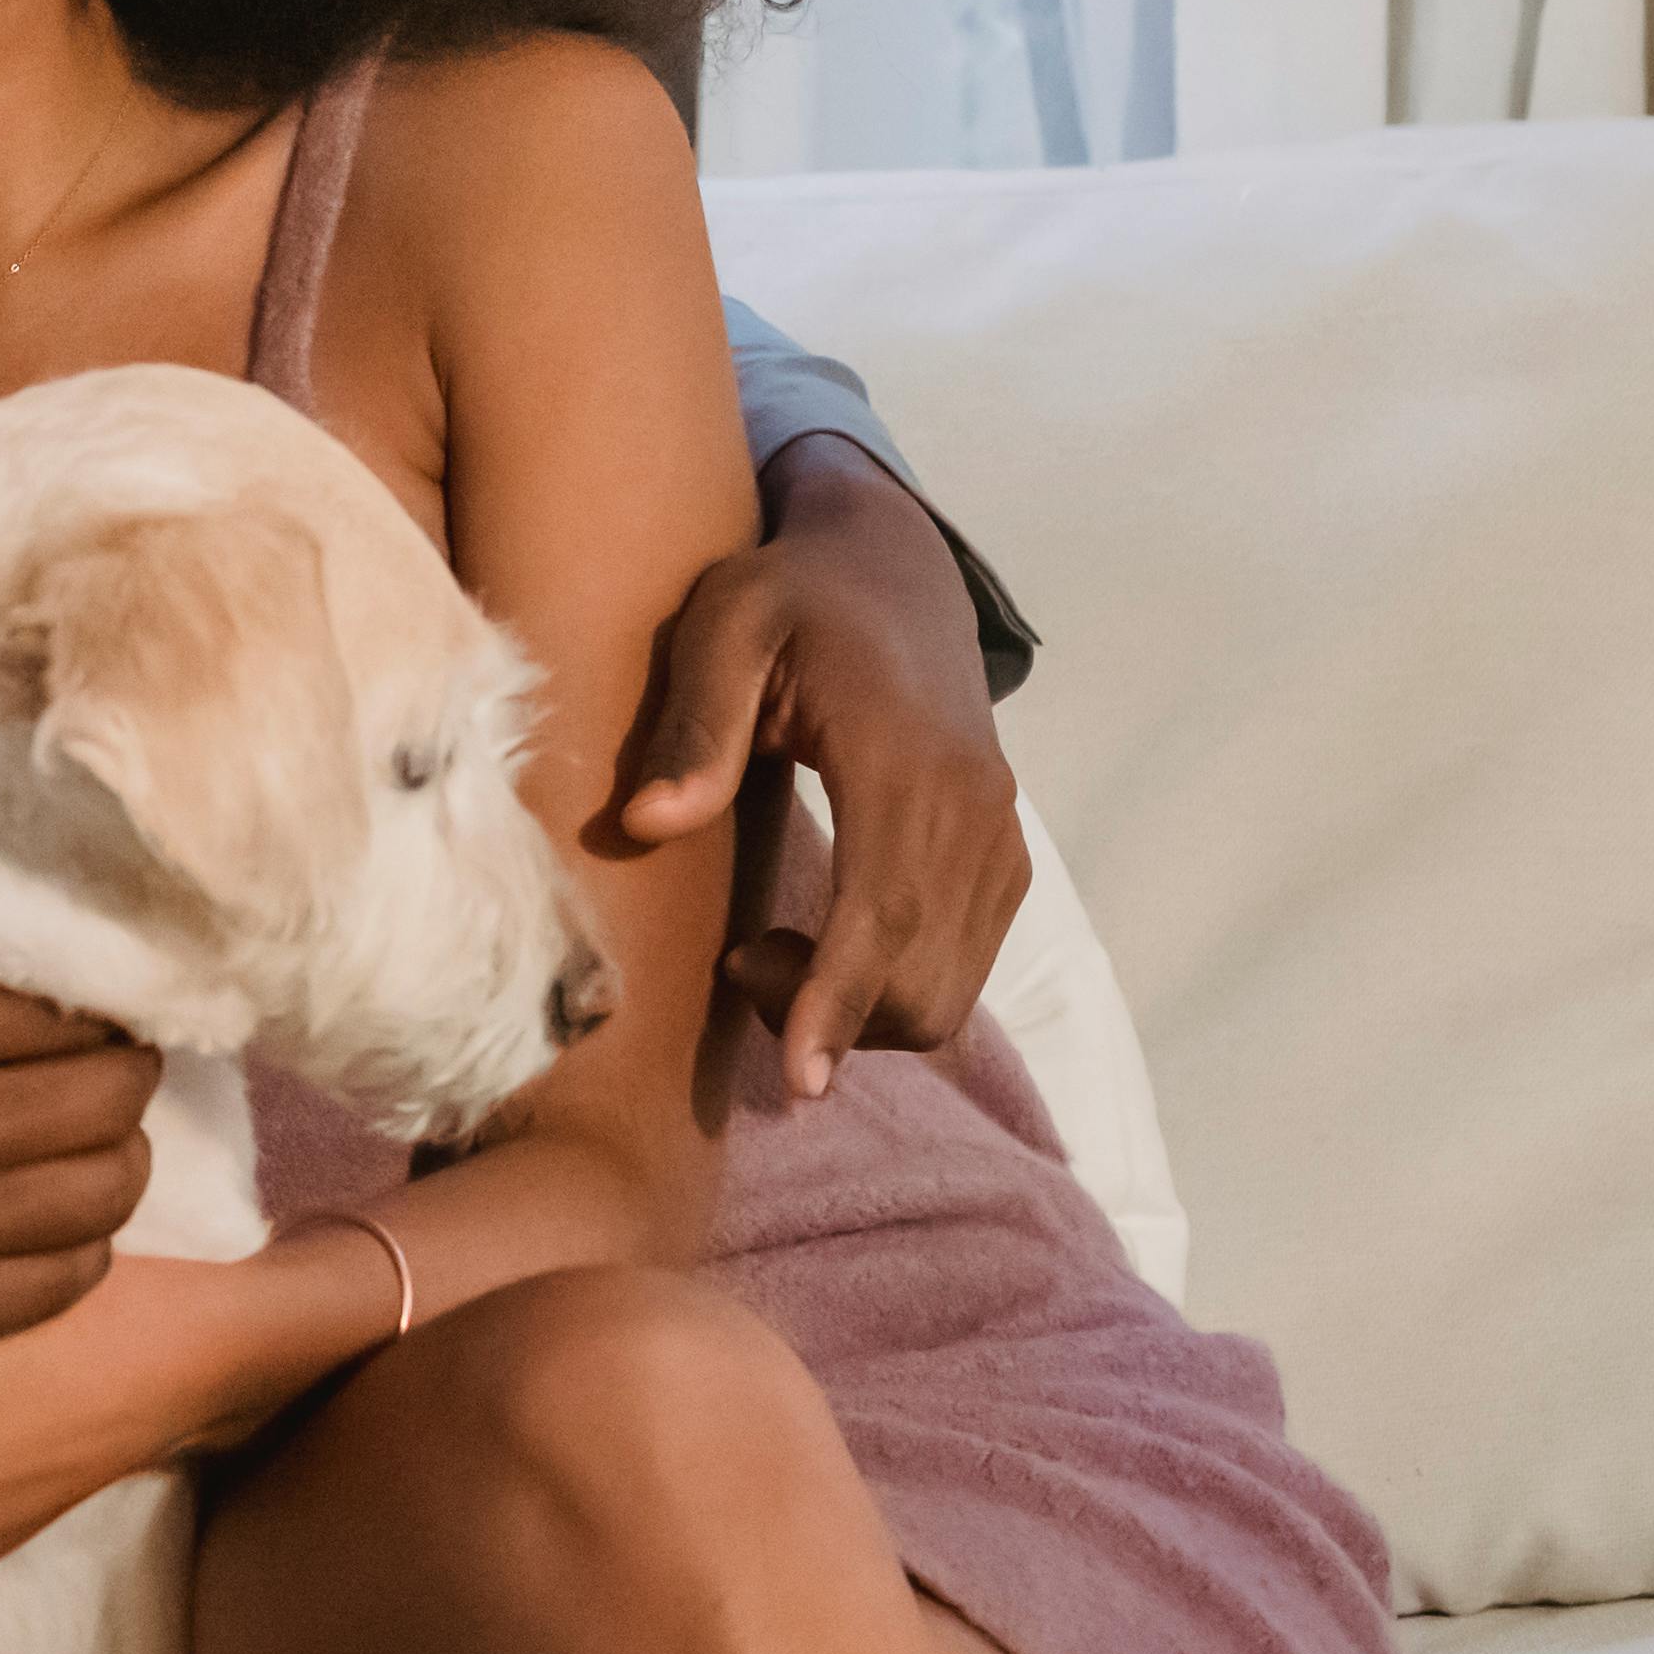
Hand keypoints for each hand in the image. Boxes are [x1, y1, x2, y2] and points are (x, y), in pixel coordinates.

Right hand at [0, 917, 158, 1407]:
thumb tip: (0, 925)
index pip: (80, 1005)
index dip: (94, 995)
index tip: (79, 992)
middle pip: (112, 1100)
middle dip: (112, 1071)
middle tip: (82, 1057)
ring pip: (103, 1198)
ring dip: (100, 1158)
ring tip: (61, 1135)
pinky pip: (53, 1286)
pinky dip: (66, 1244)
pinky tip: (26, 1213)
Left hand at [616, 433, 1030, 1101]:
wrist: (896, 573)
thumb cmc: (791, 596)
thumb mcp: (723, 625)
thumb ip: (693, 723)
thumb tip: (649, 825)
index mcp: (907, 757)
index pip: (883, 909)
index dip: (838, 1002)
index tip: (799, 1080)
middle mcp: (975, 807)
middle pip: (920, 975)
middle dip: (827, 1014)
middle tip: (737, 963)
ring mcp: (1001, 837)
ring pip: (947, 988)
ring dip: (857, 1009)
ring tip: (766, 953)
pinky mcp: (1004, 859)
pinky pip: (963, 965)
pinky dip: (893, 987)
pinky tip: (820, 945)